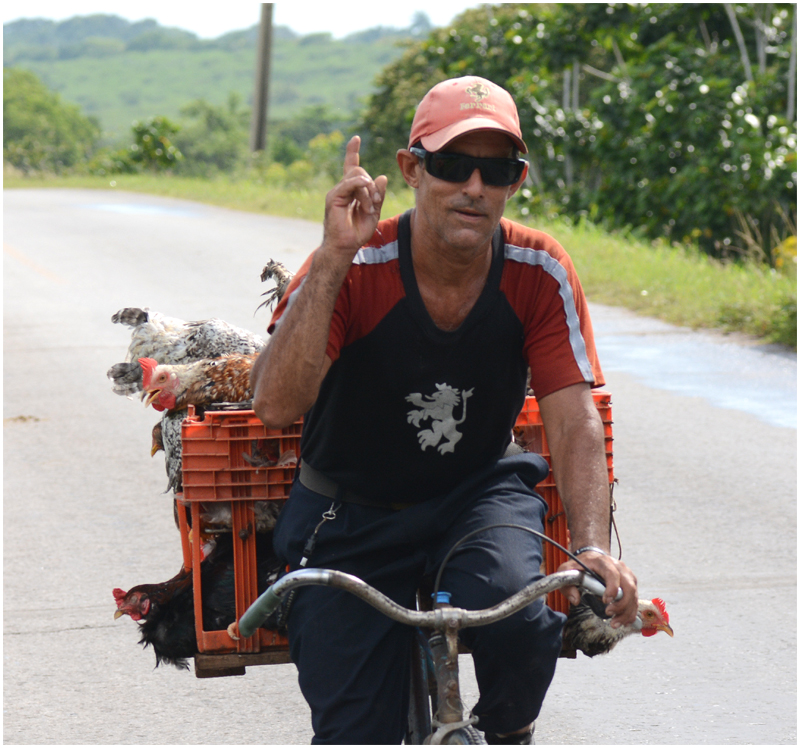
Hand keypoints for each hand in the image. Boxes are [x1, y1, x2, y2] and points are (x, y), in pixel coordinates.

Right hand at [321, 135, 387, 259]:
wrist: (345, 246)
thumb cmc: (357, 232)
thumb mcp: (373, 212)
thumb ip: (378, 195)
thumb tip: (383, 177)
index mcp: (351, 191)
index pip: (351, 166)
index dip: (352, 152)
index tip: (356, 138)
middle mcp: (342, 188)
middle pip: (359, 172)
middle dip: (372, 185)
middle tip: (375, 203)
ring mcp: (337, 192)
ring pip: (357, 177)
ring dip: (368, 192)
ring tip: (369, 208)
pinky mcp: (333, 197)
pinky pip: (349, 184)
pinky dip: (360, 187)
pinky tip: (366, 195)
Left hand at [558, 551, 637, 627]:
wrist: (593, 557)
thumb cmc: (581, 564)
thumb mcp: (568, 569)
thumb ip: (567, 582)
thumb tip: (576, 600)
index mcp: (603, 562)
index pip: (612, 574)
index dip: (612, 588)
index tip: (605, 601)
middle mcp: (619, 568)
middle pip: (628, 587)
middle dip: (621, 604)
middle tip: (608, 613)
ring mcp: (627, 576)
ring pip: (633, 596)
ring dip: (626, 613)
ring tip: (614, 623)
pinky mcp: (631, 584)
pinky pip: (635, 601)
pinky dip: (630, 613)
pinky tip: (623, 621)